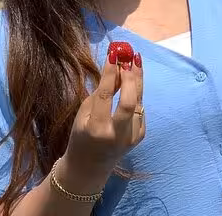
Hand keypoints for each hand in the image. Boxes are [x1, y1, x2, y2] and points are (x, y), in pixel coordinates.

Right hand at [64, 47, 144, 178]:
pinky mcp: (140, 135)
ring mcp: (132, 137)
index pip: (106, 96)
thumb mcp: (83, 114)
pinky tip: (132, 82)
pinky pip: (139, 109)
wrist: (89, 167)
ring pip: (138, 102)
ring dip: (137, 80)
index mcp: (98, 129)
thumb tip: (116, 69)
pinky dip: (136, 94)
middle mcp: (117, 134)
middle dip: (131, 76)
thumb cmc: (81, 136)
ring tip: (135, 60)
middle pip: (129, 101)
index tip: (114, 54)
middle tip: (129, 57)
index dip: (111, 73)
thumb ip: (100, 93)